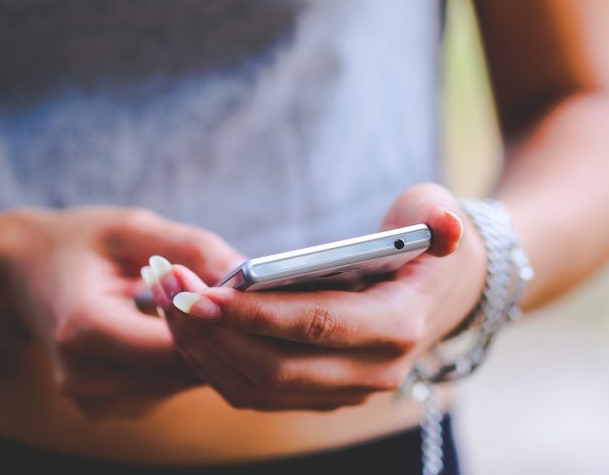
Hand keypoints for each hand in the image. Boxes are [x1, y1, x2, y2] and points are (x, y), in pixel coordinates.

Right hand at [3, 207, 242, 418]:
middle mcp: (82, 375)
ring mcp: (92, 400)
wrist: (23, 273)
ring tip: (218, 308)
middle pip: (180, 369)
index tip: (250, 296)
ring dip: (207, 349)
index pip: (172, 345)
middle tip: (250, 301)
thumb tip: (250, 272)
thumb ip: (191, 248)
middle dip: (220, 336)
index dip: (217, 322)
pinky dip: (184, 359)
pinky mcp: (104, 409)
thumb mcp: (132, 227)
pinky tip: (188, 328)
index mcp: (83, 328)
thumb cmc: (81, 243)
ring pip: (180, 383)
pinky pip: (166, 387)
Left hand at [154, 183, 485, 411]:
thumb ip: (438, 216)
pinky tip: (186, 325)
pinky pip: (254, 393)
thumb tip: (444, 224)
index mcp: (398, 327)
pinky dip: (214, 364)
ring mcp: (345, 392)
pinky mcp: (318, 397)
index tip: (200, 293)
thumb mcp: (436, 212)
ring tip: (165, 302)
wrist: (440, 292)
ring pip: (257, 388)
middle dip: (213, 332)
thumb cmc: (423, 243)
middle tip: (168, 290)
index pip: (316, 327)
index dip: (254, 315)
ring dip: (203, 350)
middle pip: (275, 368)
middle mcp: (373, 373)